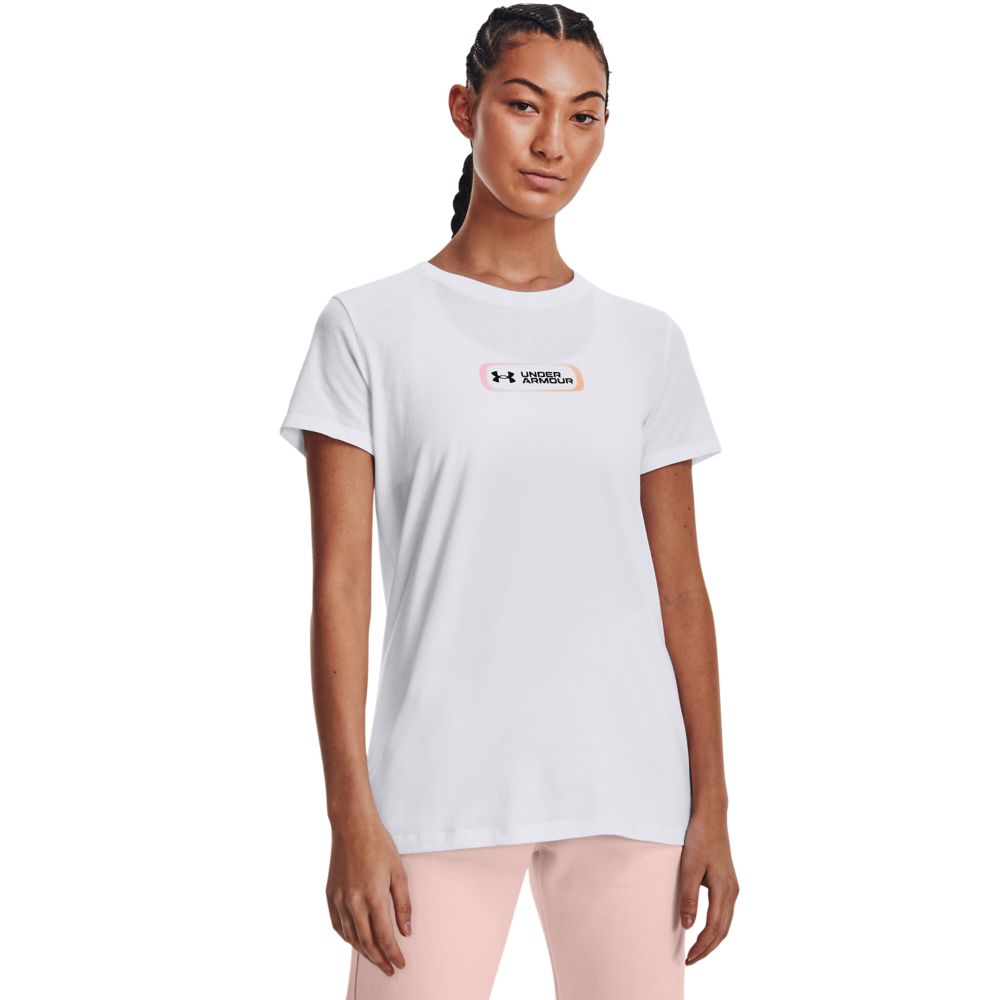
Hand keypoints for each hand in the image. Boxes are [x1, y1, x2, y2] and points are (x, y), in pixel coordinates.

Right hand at [326, 809, 411, 977]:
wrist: (351, 825)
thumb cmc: (378, 844)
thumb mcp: (398, 872)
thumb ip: (403, 904)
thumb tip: (406, 931)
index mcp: (373, 895)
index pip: (384, 936)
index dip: (393, 954)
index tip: (400, 964)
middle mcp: (353, 901)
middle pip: (366, 942)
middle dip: (379, 959)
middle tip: (390, 969)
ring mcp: (339, 899)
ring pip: (351, 937)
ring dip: (364, 952)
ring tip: (376, 959)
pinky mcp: (330, 894)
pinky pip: (338, 925)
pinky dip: (347, 937)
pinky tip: (356, 941)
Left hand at [678, 810, 738, 964]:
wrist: (711, 817)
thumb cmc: (699, 839)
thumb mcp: (689, 867)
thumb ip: (689, 896)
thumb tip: (688, 926)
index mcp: (725, 890)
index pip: (715, 928)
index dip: (703, 946)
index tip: (689, 958)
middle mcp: (732, 891)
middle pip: (723, 930)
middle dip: (708, 948)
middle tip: (691, 960)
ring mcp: (732, 887)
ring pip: (725, 922)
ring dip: (712, 939)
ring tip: (697, 950)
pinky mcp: (728, 882)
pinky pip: (724, 912)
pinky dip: (716, 926)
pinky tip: (704, 928)